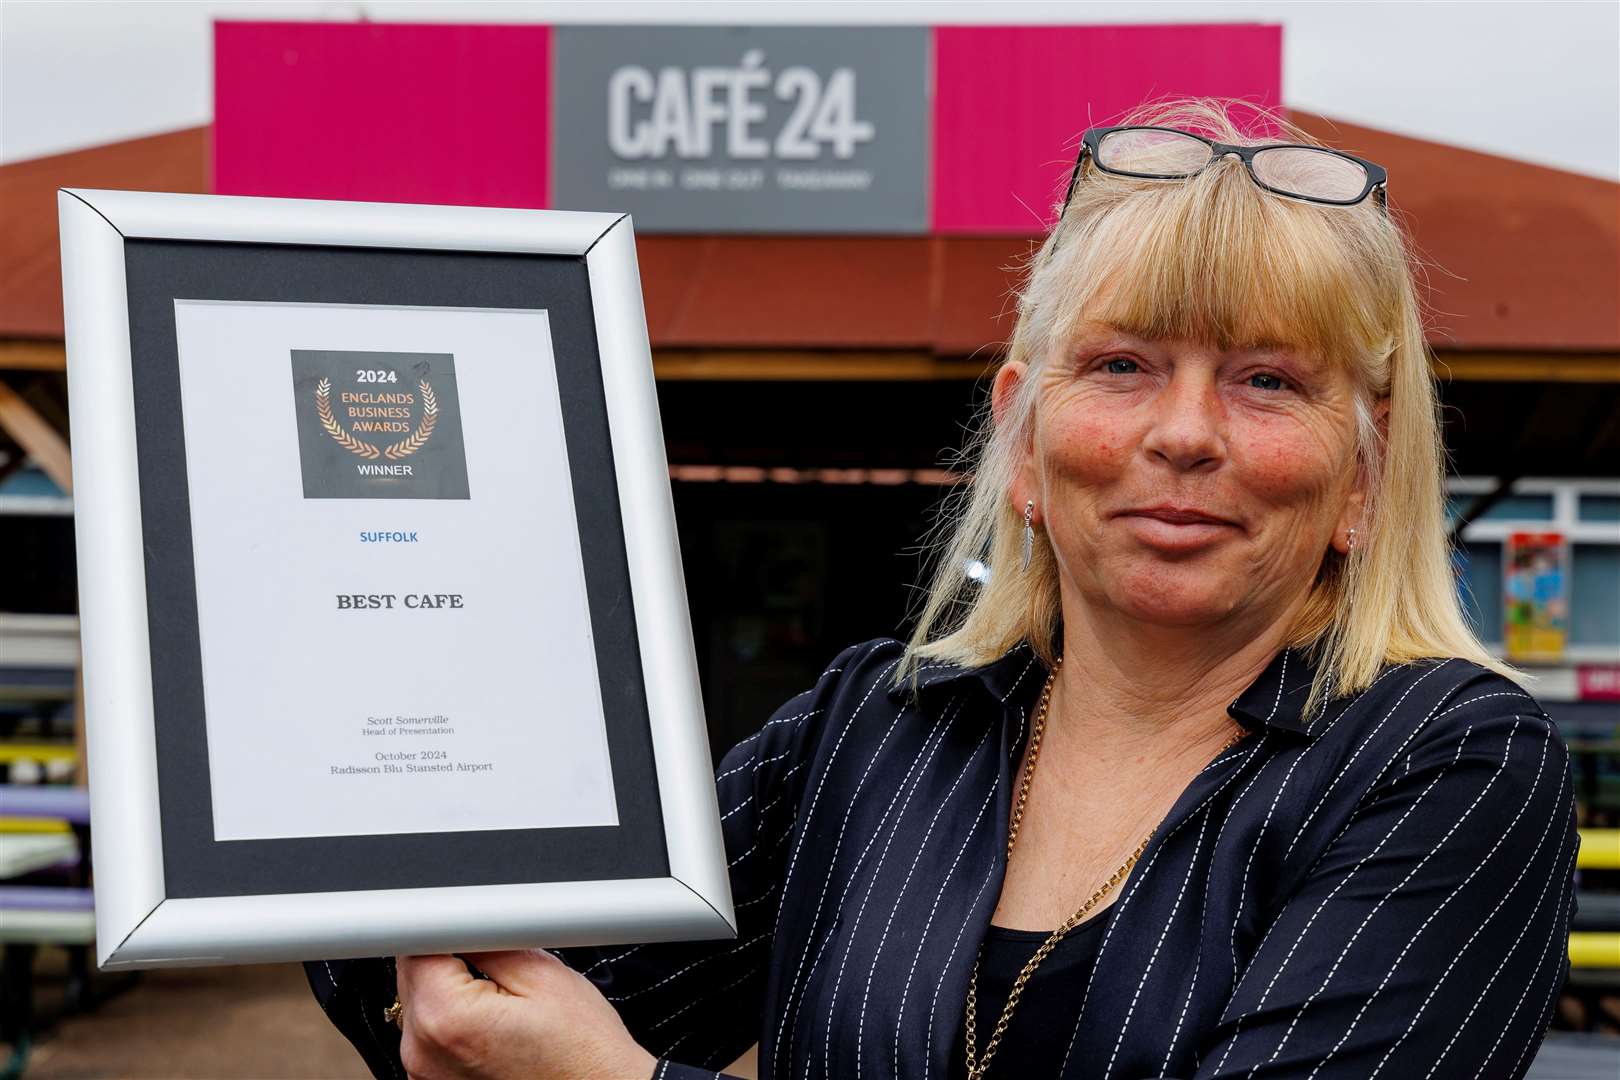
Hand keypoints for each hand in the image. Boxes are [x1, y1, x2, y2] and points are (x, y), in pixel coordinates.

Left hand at [396, 950, 658, 1078]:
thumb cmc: (583, 1050)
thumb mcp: (543, 973)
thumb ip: (487, 938)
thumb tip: (460, 918)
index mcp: (445, 1019)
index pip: (415, 945)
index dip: (448, 928)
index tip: (475, 932)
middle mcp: (422, 1054)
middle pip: (412, 976)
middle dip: (449, 960)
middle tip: (502, 971)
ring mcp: (425, 1076)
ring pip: (421, 1005)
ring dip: (451, 993)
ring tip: (503, 1005)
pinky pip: (430, 1037)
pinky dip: (454, 1023)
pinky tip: (494, 1028)